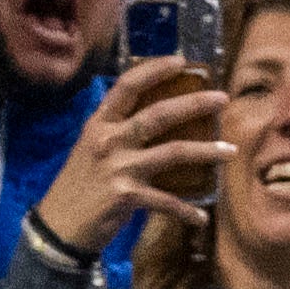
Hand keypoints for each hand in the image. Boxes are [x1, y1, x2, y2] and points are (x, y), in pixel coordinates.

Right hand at [35, 53, 224, 253]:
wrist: (59, 227)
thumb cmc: (78, 187)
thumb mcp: (91, 150)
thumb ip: (116, 132)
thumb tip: (152, 120)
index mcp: (99, 124)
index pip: (128, 86)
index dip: (155, 70)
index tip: (181, 61)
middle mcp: (109, 140)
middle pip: (159, 114)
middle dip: (195, 104)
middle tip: (222, 99)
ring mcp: (118, 167)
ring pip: (173, 152)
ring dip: (206, 152)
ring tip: (230, 150)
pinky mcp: (126, 195)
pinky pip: (166, 201)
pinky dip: (186, 211)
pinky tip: (201, 217)